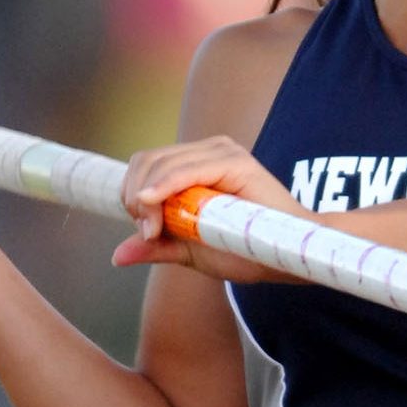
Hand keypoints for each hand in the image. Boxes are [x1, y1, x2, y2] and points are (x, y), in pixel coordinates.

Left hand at [112, 135, 312, 282]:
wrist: (288, 255)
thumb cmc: (247, 250)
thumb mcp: (191, 250)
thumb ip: (158, 246)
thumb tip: (117, 255)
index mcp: (195, 164)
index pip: (145, 165)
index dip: (132, 196)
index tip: (145, 232)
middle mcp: (207, 151)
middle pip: (147, 161)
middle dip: (134, 198)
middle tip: (149, 232)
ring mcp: (221, 152)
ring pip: (160, 164)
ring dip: (146, 199)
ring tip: (157, 230)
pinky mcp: (234, 162)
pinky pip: (185, 170)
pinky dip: (163, 186)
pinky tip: (150, 204)